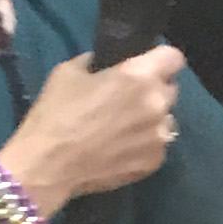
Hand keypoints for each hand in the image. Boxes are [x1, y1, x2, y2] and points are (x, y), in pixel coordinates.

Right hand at [5, 44, 185, 209]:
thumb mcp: (68, 73)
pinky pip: (158, 145)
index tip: (148, 66)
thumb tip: (101, 65)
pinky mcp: (154, 162)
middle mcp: (157, 104)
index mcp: (139, 76)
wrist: (48, 166)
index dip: (161, 60)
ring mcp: (159, 137)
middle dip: (154, 90)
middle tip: (128, 99)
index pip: (173, 58)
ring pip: (166, 120)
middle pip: (171, 90)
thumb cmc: (56, 114)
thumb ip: (94, 63)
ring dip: (151, 119)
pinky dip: (145, 144)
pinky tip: (122, 148)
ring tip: (125, 128)